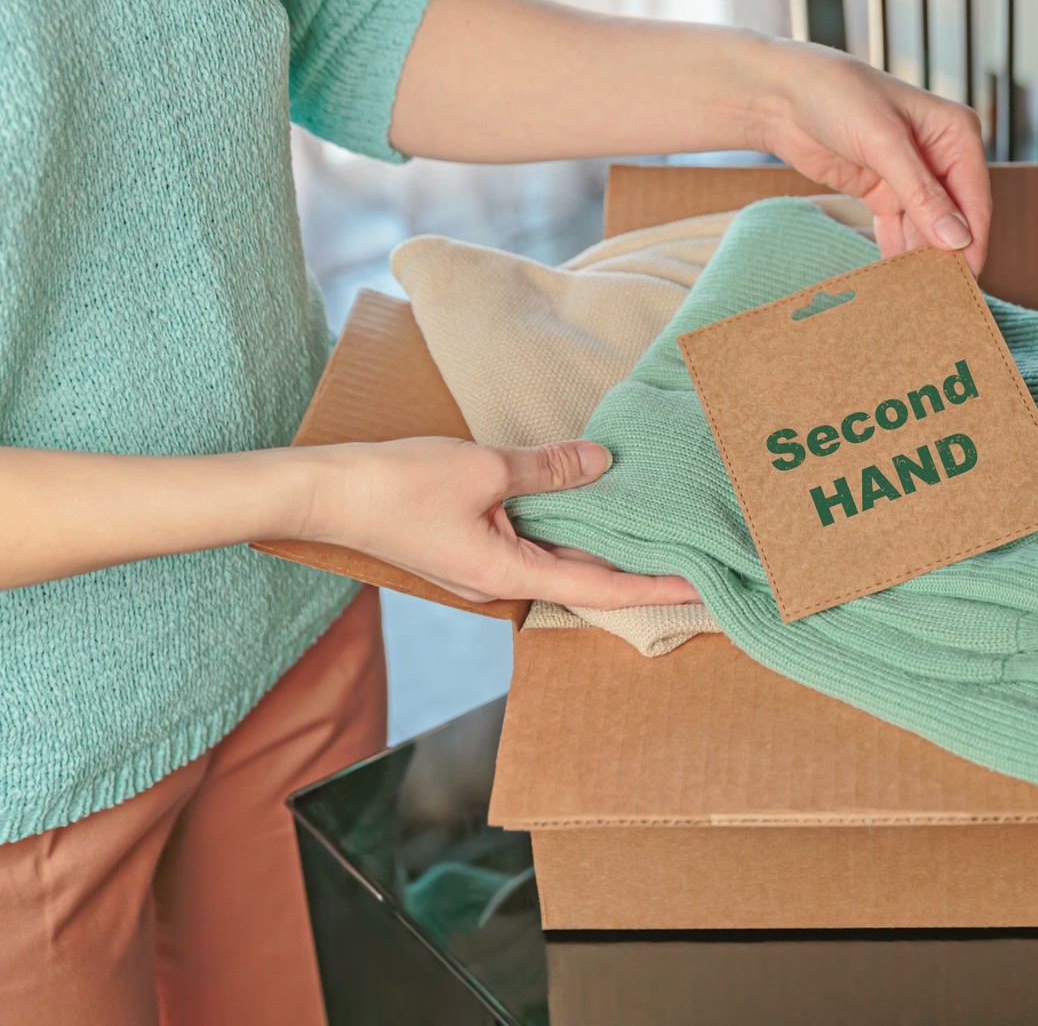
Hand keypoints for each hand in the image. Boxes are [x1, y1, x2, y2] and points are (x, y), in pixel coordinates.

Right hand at [306, 437, 695, 609]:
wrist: (325, 492)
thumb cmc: (397, 485)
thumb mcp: (485, 468)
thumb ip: (549, 468)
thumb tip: (601, 461)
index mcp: (508, 574)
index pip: (599, 587)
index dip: (653, 588)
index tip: (700, 588)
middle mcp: (500, 582)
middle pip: (583, 580)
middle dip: (637, 571)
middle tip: (693, 560)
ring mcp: (483, 567)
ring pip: (557, 560)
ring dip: (602, 548)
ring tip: (656, 534)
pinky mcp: (469, 547)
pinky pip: (531, 543)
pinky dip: (567, 529)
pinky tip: (592, 507)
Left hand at [748, 39, 991, 273]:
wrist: (781, 96)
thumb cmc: (837, 96)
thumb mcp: (883, 143)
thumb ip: (921, 194)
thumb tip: (957, 239)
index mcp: (955, 133)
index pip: (974, 196)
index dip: (974, 239)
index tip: (968, 279)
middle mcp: (940, 155)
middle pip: (955, 216)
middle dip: (949, 253)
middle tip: (945, 297)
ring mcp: (911, 176)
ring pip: (928, 228)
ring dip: (923, 257)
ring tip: (920, 295)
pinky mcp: (883, 191)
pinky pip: (900, 230)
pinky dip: (898, 252)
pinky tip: (897, 280)